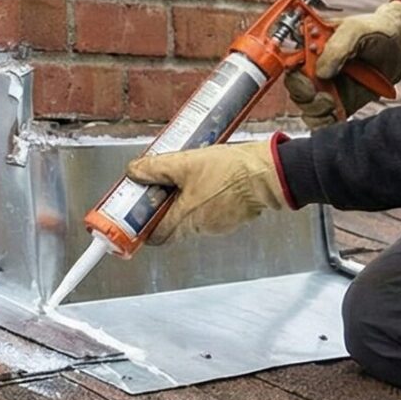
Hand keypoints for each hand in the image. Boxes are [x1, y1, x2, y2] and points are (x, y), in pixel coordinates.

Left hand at [126, 140, 294, 245]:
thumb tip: (134, 171)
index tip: (136, 216)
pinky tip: (209, 179)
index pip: (156, 237)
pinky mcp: (232, 217)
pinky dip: (205, 199)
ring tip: (188, 177)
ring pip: (192, 217)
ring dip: (186, 201)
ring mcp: (217, 225)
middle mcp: (200, 227)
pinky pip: (211, 211)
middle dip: (165, 207)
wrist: (266, 173)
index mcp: (184, 218)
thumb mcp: (185, 162)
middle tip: (161, 187)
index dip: (144, 227)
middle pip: (173, 225)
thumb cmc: (230, 170)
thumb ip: (155, 168)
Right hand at [281, 0, 400, 127]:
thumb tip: (321, 72)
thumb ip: (337, 47)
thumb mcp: (356, 29)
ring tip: (332, 101)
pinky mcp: (340, 104)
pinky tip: (337, 112)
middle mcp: (316, 66)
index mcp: (313, 44)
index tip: (302, 72)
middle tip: (319, 91)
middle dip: (304, 92)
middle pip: (295, 86)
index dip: (291, 68)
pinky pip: (323, 119)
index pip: (289, 58)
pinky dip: (325, 121)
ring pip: (306, 106)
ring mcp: (327, 86)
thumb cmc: (379, 30)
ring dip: (315, 108)